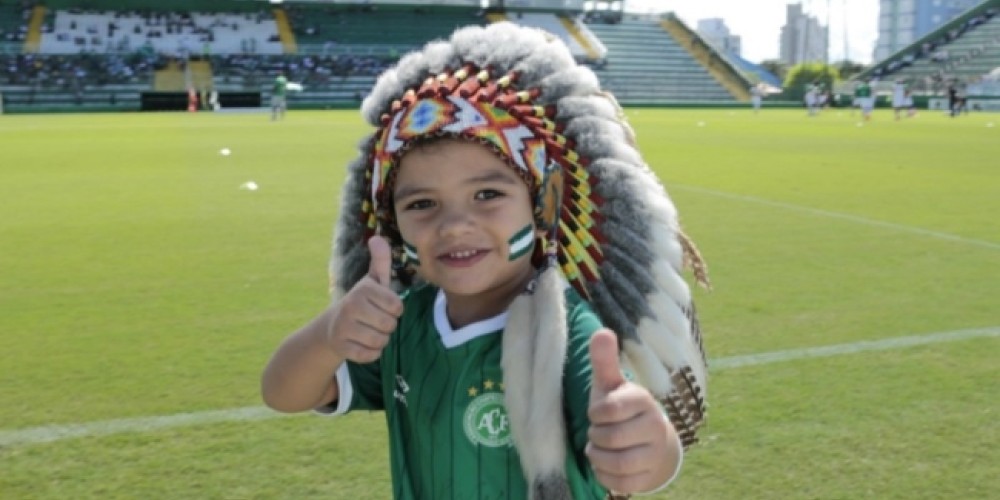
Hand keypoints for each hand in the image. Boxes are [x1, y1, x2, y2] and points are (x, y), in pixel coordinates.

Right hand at [327, 235, 403, 362]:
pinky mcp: (341, 347)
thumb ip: (380, 261)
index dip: (394, 310)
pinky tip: (362, 344)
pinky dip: (371, 353)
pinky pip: (370, 355)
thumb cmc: (361, 302)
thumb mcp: (372, 282)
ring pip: (381, 341)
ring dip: (380, 340)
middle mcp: (351, 306)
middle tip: (375, 321)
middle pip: (390, 325)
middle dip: (388, 326)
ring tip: (369, 331)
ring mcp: (344, 327)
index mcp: (363, 290)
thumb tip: (378, 237)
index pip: (396, 306)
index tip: (383, 307)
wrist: (333, 326)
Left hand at [587, 329, 678, 493]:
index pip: (609, 409)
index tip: (598, 413)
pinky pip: (622, 483)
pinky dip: (605, 476)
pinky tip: (605, 465)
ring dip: (598, 457)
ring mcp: (655, 453)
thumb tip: (602, 331)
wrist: (652, 443)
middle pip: (611, 438)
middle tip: (597, 433)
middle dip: (596, 437)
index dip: (595, 414)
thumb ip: (604, 361)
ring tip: (598, 449)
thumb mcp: (610, 385)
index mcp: (643, 400)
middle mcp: (655, 426)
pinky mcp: (650, 477)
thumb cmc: (622, 410)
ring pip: (617, 463)